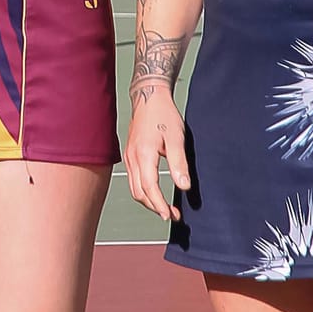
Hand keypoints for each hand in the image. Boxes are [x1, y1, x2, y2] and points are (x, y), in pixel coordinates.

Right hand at [124, 82, 191, 223]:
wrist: (149, 96)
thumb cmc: (163, 114)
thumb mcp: (177, 137)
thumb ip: (179, 163)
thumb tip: (183, 186)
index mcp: (143, 154)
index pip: (149, 187)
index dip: (159, 204)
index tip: (169, 215)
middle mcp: (132, 157)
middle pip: (139, 192)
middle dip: (155, 207)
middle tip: (172, 214)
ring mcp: (129, 156)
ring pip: (134, 188)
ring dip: (149, 200)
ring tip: (165, 207)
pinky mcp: (130, 154)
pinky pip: (133, 179)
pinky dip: (143, 190)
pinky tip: (155, 191)